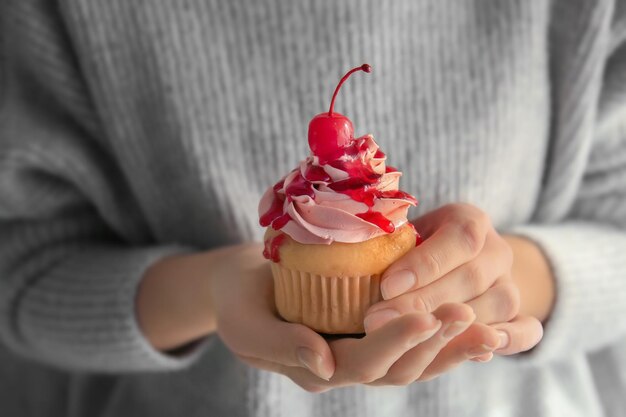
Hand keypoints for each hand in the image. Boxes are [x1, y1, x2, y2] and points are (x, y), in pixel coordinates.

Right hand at [209, 244, 489, 390]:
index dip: (396, 342)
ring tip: (487, 328)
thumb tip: (324, 361)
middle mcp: (346, 366)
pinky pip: (413, 342)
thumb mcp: (245, 324)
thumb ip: (281, 345)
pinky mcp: (370, 331)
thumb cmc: (239, 302)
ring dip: (450, 345)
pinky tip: (475, 324)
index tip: (427, 315)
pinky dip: (444, 338)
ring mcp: (361, 350)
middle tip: (469, 317)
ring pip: (414, 360)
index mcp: (317, 368)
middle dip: (435, 344)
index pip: (364, 362)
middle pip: (400, 366)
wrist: (243, 287)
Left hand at [364, 203, 543, 358]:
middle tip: (378, 321)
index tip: (387, 286)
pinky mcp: (518, 315)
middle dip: (422, 302)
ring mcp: (512, 284)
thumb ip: (389, 243)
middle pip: (471, 277)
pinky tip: (481, 352)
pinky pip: (527, 330)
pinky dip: (512, 340)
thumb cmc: (414, 246)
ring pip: (496, 305)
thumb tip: (357, 257)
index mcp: (470, 221)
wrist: (455, 261)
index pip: (458, 238)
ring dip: (453, 327)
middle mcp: (497, 251)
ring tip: (410, 341)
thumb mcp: (404, 233)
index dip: (424, 264)